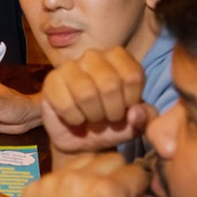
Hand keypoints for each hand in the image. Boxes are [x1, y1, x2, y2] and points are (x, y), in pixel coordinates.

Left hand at [15, 152, 163, 196]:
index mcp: (108, 191)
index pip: (136, 172)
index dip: (139, 192)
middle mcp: (77, 179)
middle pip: (111, 160)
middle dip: (117, 179)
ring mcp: (50, 182)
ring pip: (84, 162)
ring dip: (92, 178)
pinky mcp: (31, 189)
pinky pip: (59, 175)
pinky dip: (67, 187)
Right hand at [40, 47, 154, 154]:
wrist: (81, 140)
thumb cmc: (110, 125)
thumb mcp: (135, 124)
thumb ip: (145, 118)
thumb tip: (135, 112)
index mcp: (119, 58)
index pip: (133, 75)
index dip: (131, 101)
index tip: (126, 110)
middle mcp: (94, 56)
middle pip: (109, 83)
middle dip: (112, 111)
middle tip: (108, 118)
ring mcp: (70, 66)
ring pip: (86, 93)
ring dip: (93, 116)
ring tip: (92, 119)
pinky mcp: (51, 81)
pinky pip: (66, 104)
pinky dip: (75, 120)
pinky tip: (75, 119)